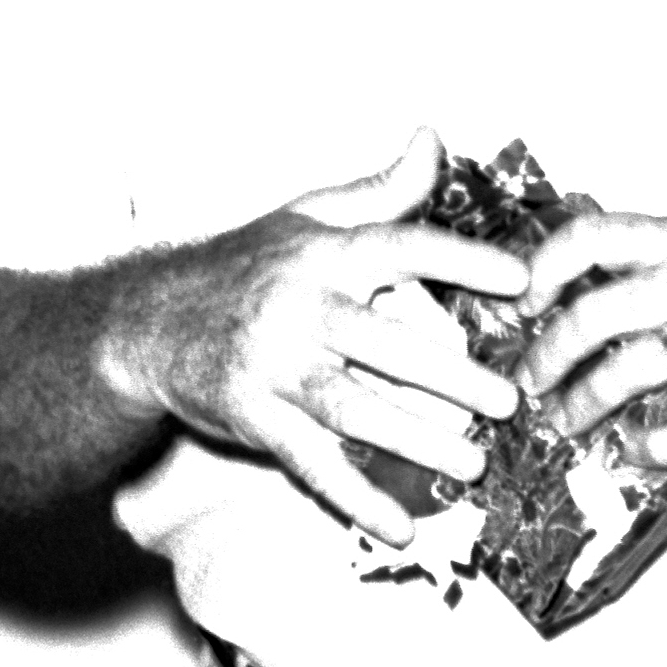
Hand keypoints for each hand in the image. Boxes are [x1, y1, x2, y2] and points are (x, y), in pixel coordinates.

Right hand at [110, 129, 528, 544]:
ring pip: (355, 408)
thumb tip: (433, 137)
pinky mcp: (256, 419)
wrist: (147, 322)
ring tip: (472, 462)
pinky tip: (401, 529)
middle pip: (387, 343)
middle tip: (508, 402)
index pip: (401, 249)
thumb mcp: (306, 216)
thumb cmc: (245, 266)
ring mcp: (276, 367)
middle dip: (452, 377)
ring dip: (417, 440)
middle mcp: (300, 307)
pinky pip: (312, 465)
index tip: (519, 281)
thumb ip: (379, 189)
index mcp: (322, 253)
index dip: (461, 262)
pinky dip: (356, 499)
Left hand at [512, 213, 666, 466]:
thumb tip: (578, 280)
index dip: (543, 268)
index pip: (591, 237)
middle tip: (530, 383)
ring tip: (566, 422)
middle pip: (595, 314)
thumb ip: (660, 258)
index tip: (520, 302)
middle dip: (548, 355)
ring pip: (631, 371)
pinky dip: (655, 447)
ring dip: (586, 403)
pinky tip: (636, 451)